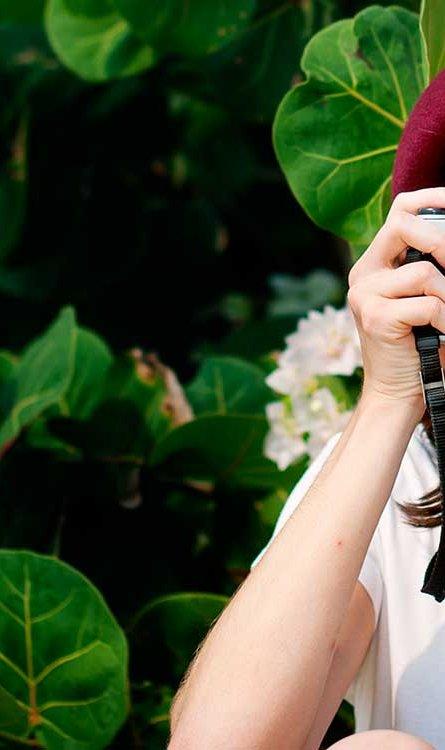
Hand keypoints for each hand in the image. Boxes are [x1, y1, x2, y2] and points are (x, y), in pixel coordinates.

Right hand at [347, 187, 444, 416]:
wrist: (397, 391)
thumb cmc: (419, 343)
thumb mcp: (423, 296)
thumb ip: (429, 266)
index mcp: (375, 264)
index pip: (400, 211)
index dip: (430, 199)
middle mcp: (364, 274)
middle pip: (404, 226)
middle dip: (441, 241)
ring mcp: (365, 295)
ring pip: (424, 273)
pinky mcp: (375, 318)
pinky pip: (427, 304)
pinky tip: (441, 334)